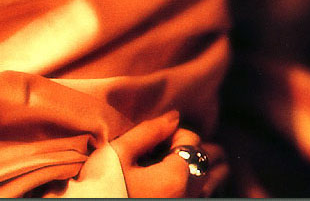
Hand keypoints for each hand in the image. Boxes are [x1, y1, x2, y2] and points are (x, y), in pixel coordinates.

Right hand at [110, 112, 227, 196]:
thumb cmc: (101, 187)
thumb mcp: (118, 153)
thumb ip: (148, 132)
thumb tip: (173, 117)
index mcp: (174, 176)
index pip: (191, 139)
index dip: (175, 131)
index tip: (157, 136)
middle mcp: (185, 195)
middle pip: (207, 161)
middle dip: (195, 147)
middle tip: (176, 144)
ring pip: (209, 183)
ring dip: (202, 167)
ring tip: (189, 159)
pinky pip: (199, 196)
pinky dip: (197, 185)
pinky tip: (185, 181)